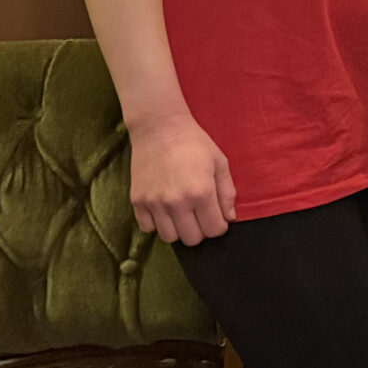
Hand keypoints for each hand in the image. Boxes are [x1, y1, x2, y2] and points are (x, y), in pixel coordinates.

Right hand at [128, 116, 236, 245]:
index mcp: (201, 192)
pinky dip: (157, 223)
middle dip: (200, 230)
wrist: (159, 128)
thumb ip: (227, 193)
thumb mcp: (220, 163)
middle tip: (200, 214)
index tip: (217, 215)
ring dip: (178, 229)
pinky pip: (148, 228)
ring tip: (182, 212)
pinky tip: (164, 209)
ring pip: (169, 237)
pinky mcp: (137, 201)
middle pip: (192, 239)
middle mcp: (177, 202)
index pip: (214, 230)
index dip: (219, 226)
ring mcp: (154, 203)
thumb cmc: (194, 143)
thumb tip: (230, 218)